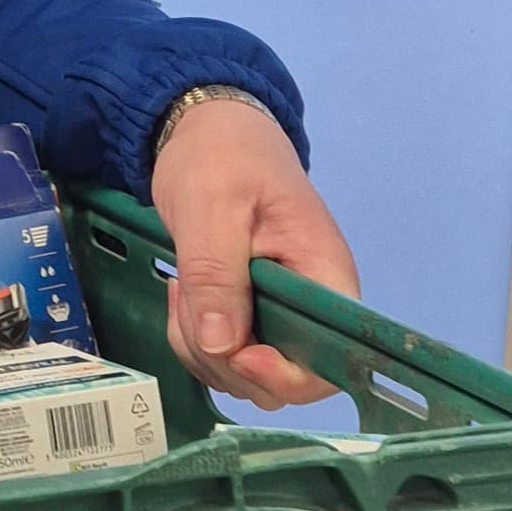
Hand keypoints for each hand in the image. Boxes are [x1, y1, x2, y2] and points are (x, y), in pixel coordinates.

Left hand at [148, 100, 358, 410]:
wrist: (208, 130)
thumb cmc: (221, 156)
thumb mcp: (213, 207)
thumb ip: (217, 274)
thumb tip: (223, 348)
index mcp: (326, 277)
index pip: (329, 362)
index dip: (282, 374)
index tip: (234, 350)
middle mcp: (312, 306)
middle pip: (282, 380)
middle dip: (226, 360)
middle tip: (188, 300)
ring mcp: (280, 313)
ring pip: (245, 374)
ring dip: (202, 349)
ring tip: (182, 287)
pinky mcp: (249, 313)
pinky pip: (224, 354)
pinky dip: (194, 338)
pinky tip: (182, 293)